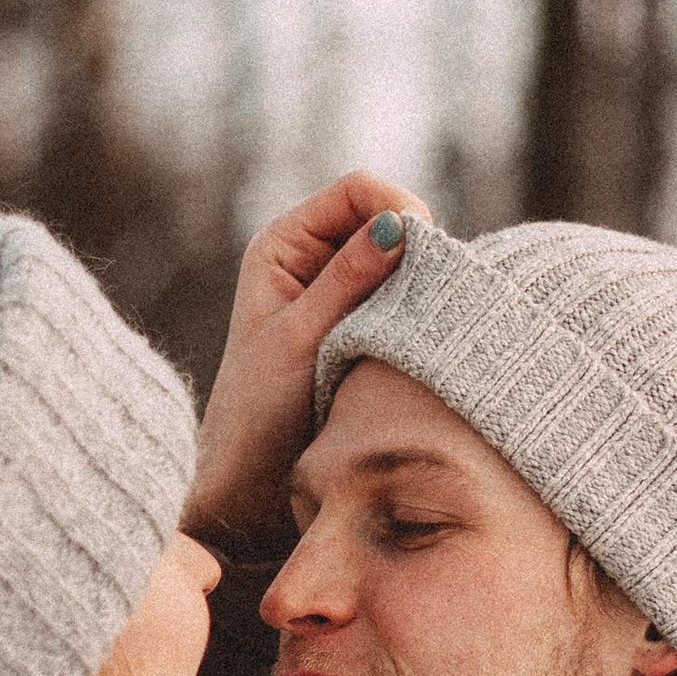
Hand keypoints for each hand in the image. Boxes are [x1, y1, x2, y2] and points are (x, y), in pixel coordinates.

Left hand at [186, 174, 433, 549]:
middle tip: (422, 301)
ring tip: (414, 329)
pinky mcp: (363, 325)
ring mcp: (340, 291)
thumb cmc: (261, 413)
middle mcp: (313, 258)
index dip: (398, 209)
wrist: (253, 484)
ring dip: (418, 286)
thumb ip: (349, 280)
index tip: (423, 254)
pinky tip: (417, 345)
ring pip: (403, 261)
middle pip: (387, 218)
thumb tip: (401, 224)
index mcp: (283, 244)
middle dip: (413, 249)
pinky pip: (406, 301)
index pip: (358, 191)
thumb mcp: (303, 340)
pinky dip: (418, 314)